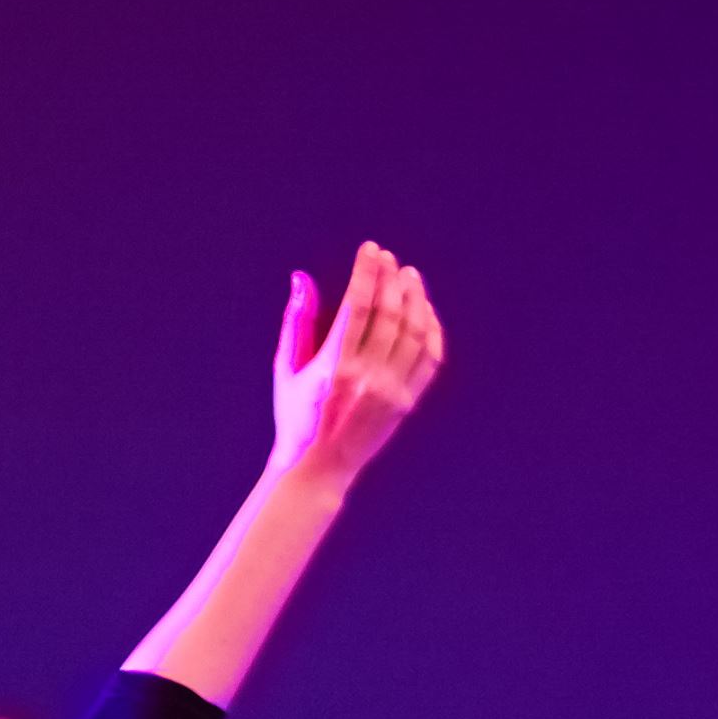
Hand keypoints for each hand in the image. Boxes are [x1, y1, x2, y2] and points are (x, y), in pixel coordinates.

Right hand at [270, 238, 445, 485]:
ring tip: (410, 277)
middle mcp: (367, 377)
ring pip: (414, 331)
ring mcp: (391, 390)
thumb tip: (301, 279)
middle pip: (390, 313)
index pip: (359, 305)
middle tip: (390, 259)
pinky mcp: (406, 402)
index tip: (371, 250)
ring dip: (415, 298)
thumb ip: (296, 322)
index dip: (367, 272)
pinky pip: (429, 358)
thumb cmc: (295, 416)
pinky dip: (431, 330)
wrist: (317, 468)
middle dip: (391, 279)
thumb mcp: (286, 369)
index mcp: (334, 367)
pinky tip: (425, 311)